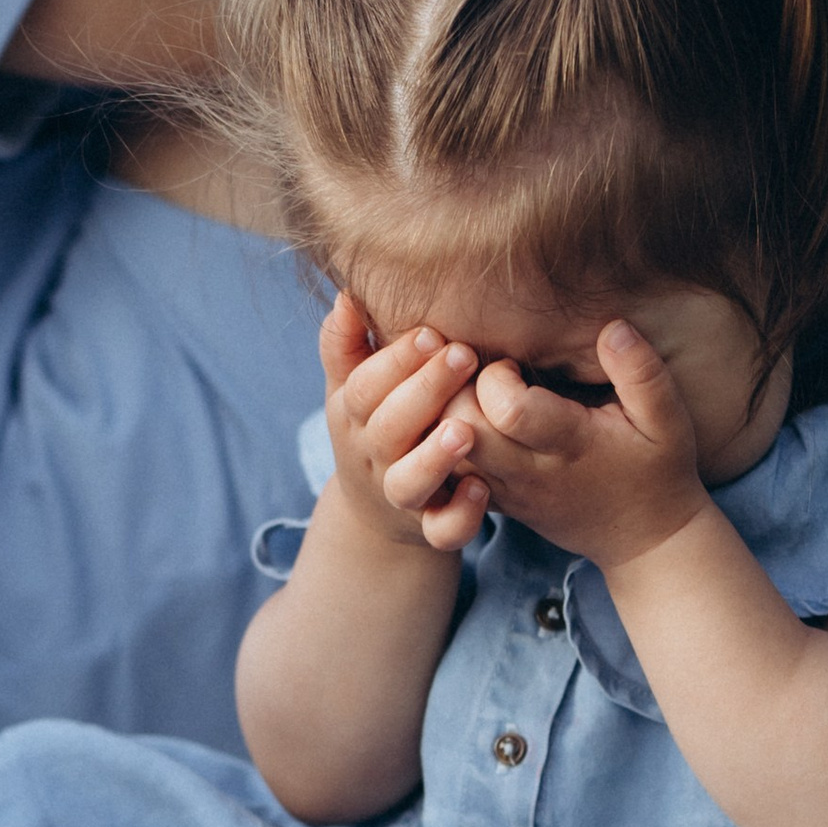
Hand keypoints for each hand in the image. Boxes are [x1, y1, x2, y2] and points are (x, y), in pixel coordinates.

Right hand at [318, 292, 489, 553]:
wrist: (375, 513)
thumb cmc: (375, 428)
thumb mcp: (350, 389)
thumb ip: (346, 345)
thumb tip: (346, 295)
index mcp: (354, 416)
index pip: (365, 387)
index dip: (396, 360)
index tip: (432, 331)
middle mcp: (373, 456)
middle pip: (388, 427)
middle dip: (424, 390)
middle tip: (462, 355)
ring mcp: (401, 496)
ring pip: (408, 483)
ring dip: (434, 458)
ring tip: (465, 429)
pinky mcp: (429, 529)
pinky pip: (441, 531)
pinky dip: (459, 515)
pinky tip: (481, 489)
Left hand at [449, 322, 709, 569]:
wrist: (645, 539)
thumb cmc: (657, 469)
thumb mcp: (668, 420)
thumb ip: (642, 372)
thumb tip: (612, 328)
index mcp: (570, 445)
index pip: (506, 409)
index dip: (496, 375)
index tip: (513, 365)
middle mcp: (529, 473)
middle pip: (461, 430)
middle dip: (457, 391)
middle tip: (476, 372)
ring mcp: (508, 493)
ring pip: (446, 456)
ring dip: (446, 418)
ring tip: (468, 395)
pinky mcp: (497, 503)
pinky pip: (450, 477)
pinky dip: (445, 447)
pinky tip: (467, 424)